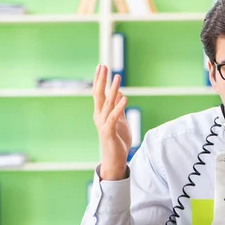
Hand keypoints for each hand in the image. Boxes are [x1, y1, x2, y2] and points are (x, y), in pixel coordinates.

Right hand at [92, 64, 130, 179]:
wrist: (115, 159)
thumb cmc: (117, 140)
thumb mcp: (120, 120)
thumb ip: (118, 107)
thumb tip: (118, 93)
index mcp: (101, 113)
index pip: (99, 93)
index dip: (100, 80)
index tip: (102, 66)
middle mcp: (100, 116)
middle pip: (99, 95)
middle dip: (101, 80)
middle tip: (103, 65)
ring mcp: (103, 124)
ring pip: (107, 103)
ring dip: (113, 90)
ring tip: (117, 77)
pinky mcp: (109, 131)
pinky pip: (114, 117)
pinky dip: (119, 107)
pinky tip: (124, 98)